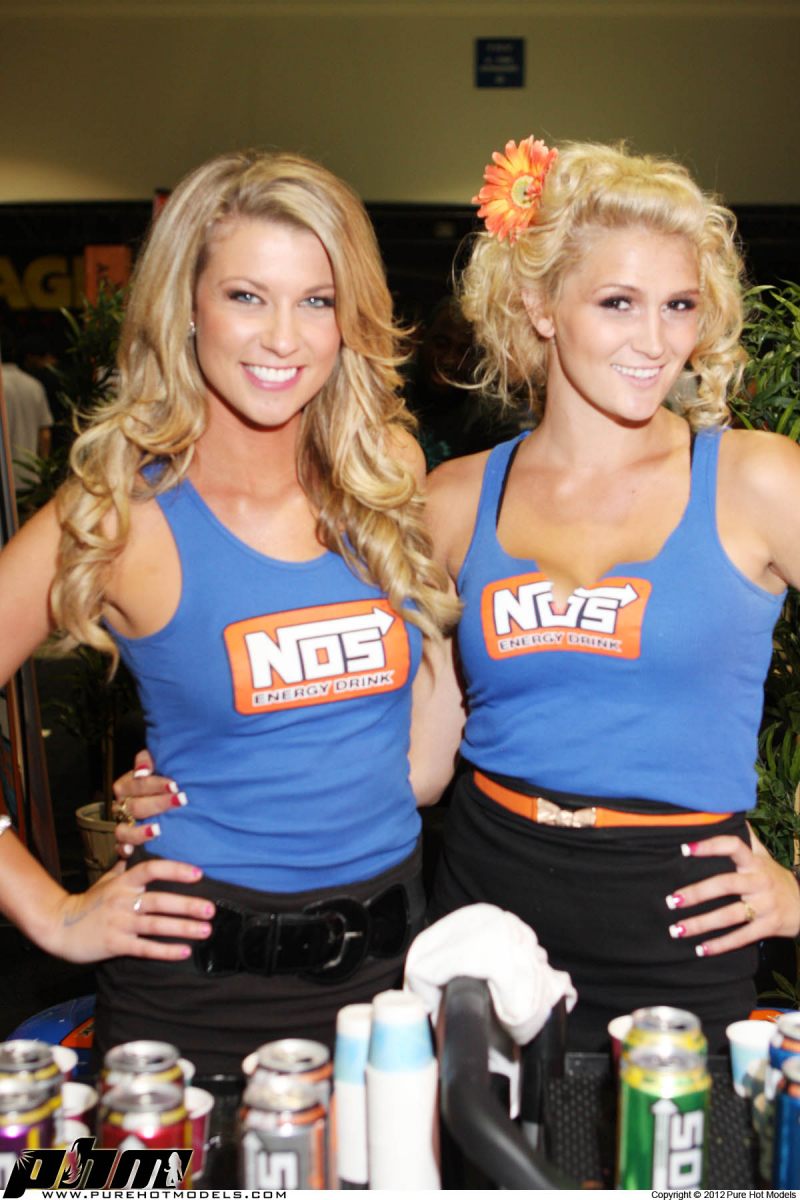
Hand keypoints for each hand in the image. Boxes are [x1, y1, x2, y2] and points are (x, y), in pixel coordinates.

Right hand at [50, 856, 214, 963]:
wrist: (58, 927)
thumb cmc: (88, 902)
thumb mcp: (106, 880)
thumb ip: (125, 867)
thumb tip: (136, 849)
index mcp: (123, 882)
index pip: (151, 869)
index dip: (175, 870)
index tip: (198, 874)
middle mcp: (123, 900)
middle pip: (160, 901)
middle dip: (187, 905)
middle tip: (211, 909)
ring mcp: (119, 923)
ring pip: (156, 925)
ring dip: (183, 928)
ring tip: (205, 930)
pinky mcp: (115, 944)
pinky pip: (145, 948)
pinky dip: (165, 950)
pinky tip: (184, 952)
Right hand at [113, 750, 186, 854]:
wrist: (165, 801)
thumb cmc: (161, 783)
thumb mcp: (156, 766)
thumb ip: (147, 760)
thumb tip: (142, 770)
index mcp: (126, 787)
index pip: (136, 784)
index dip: (154, 784)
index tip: (174, 785)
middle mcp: (121, 806)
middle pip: (134, 806)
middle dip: (158, 804)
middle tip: (180, 801)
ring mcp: (122, 825)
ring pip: (123, 830)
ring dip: (139, 831)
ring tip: (157, 830)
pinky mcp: (125, 843)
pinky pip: (119, 848)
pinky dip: (124, 850)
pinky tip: (132, 851)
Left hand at [666, 832, 799, 955]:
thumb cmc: (774, 877)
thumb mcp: (762, 855)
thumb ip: (744, 838)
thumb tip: (726, 809)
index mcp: (754, 862)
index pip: (733, 846)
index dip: (710, 846)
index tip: (684, 849)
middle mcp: (760, 881)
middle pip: (725, 884)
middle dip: (697, 892)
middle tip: (671, 900)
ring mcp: (765, 905)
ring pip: (730, 915)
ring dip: (701, 923)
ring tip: (677, 929)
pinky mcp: (769, 926)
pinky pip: (742, 937)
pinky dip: (720, 945)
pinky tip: (700, 949)